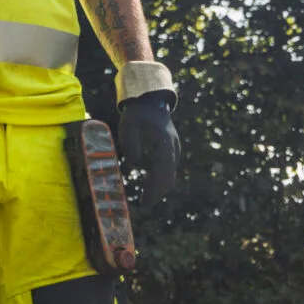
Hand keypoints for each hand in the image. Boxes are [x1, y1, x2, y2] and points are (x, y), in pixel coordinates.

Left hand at [118, 90, 179, 204]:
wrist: (151, 100)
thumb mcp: (130, 124)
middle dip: (158, 191)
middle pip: (169, 175)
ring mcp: (174, 148)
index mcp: (164, 142)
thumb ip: (131, 143)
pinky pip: (168, 168)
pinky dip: (162, 178)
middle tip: (145, 203)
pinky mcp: (171, 149)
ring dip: (160, 187)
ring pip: (170, 173)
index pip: (162, 169)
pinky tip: (151, 186)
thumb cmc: (137, 112)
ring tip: (147, 199)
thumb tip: (133, 164)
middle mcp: (173, 147)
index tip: (146, 199)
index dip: (155, 186)